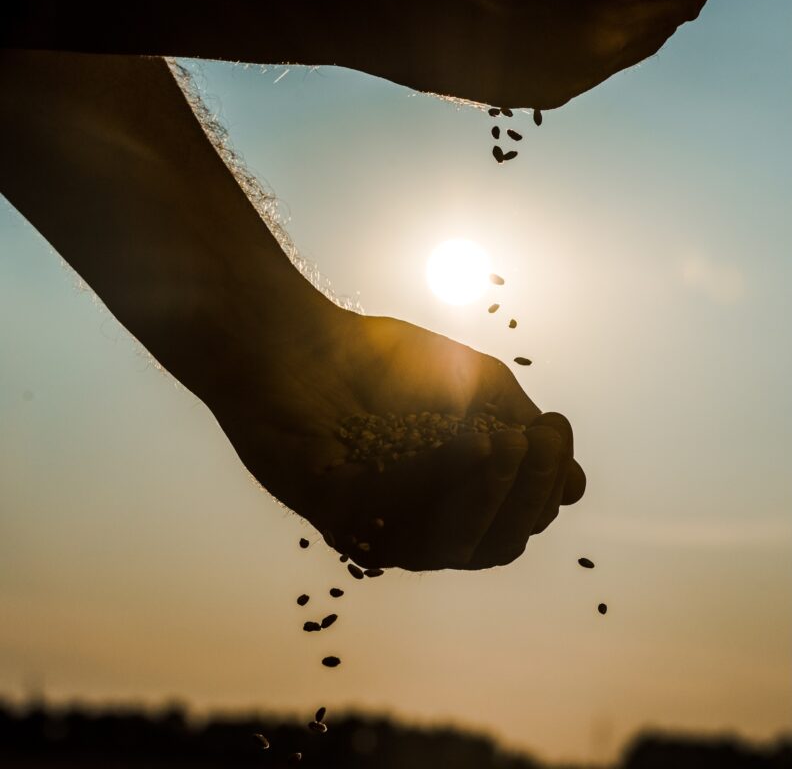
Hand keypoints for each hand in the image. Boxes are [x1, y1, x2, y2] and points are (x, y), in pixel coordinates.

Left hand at [218, 309, 584, 571]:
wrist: (293, 342)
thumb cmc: (381, 357)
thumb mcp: (472, 384)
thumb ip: (519, 429)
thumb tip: (577, 486)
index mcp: (455, 489)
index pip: (521, 513)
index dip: (548, 482)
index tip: (554, 428)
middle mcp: (424, 516)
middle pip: (501, 542)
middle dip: (531, 492)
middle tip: (538, 440)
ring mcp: (385, 523)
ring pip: (461, 549)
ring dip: (496, 496)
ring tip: (507, 442)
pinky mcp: (345, 522)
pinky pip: (408, 528)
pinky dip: (450, 486)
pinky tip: (472, 444)